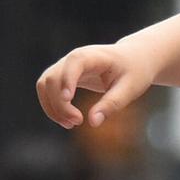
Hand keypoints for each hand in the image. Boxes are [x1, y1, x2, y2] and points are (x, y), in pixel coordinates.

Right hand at [37, 42, 153, 128]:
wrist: (133, 59)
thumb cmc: (134, 71)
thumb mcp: (130, 88)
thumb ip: (112, 104)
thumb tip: (93, 122)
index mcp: (92, 56)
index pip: (73, 63)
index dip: (67, 80)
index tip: (68, 99)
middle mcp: (73, 58)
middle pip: (52, 78)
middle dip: (59, 103)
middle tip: (78, 122)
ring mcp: (65, 66)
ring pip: (44, 85)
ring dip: (52, 107)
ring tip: (71, 124)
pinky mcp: (63, 76)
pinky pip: (47, 90)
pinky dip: (52, 106)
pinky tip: (68, 120)